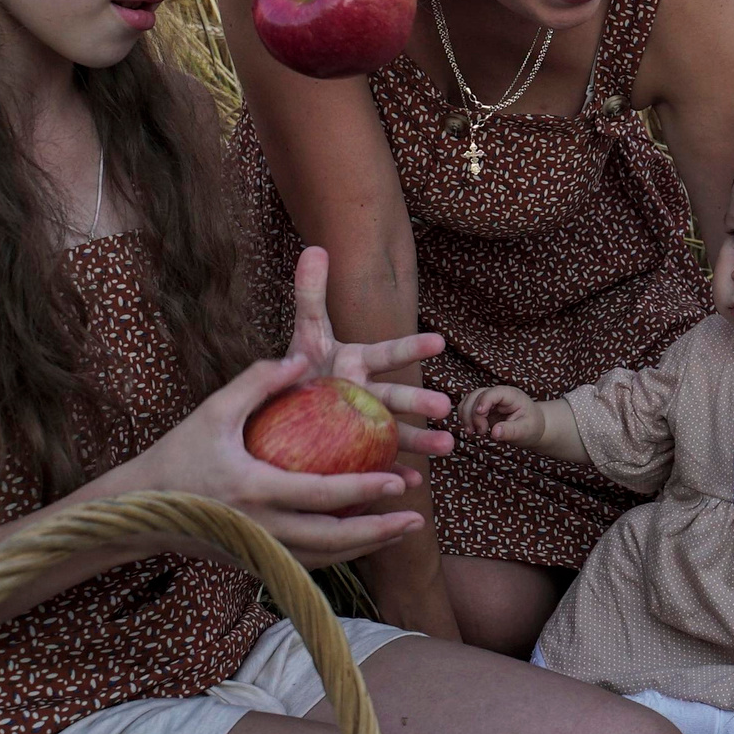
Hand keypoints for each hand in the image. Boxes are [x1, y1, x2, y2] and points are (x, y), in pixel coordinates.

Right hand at [127, 352, 424, 568]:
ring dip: (366, 546)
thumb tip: (303, 359)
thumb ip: (257, 382)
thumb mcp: (212, 411)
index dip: (363, 492)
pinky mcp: (255, 562)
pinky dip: (340, 553)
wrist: (137, 511)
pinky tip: (364, 538)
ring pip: (325, 558)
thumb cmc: (178, 455)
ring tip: (403, 529)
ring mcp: (258, 551)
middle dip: (379, 531)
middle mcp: (260, 529)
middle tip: (416, 517)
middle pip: (332, 540)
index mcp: (253, 491)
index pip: (320, 497)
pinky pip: (307, 562)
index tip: (398, 481)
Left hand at [284, 248, 453, 464]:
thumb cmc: (302, 369)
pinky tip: (410, 485)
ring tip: (446, 447)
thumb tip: (315, 248)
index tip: (439, 342)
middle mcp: (369, 393)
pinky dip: (395, 474)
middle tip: (445, 407)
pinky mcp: (359, 453)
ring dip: (422, 441)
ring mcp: (366, 425)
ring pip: (398, 433)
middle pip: (396, 396)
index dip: (412, 347)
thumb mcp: (306, 332)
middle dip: (420, 401)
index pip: (388, 352)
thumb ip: (311, 294)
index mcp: (359, 363)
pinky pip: (379, 465)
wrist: (286, 412)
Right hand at [464, 385, 545, 448]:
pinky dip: (465, 417)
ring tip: (473, 432)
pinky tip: (472, 429)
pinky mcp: (482, 408)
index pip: (494, 392)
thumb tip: (495, 432)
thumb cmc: (531, 426)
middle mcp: (498, 395)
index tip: (480, 413)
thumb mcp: (525, 430)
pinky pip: (467, 407)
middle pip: (477, 395)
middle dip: (473, 414)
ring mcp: (489, 400)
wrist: (532, 427)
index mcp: (511, 395)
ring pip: (468, 400)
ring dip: (466, 416)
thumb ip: (511, 431)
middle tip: (480, 432)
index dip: (484, 401)